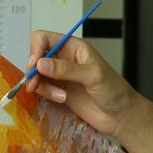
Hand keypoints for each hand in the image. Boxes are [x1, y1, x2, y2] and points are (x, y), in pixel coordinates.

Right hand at [24, 30, 138, 137]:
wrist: (119, 114)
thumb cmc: (113, 89)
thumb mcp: (93, 75)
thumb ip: (67, 69)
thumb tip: (41, 64)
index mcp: (74, 47)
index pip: (44, 38)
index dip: (35, 48)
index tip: (34, 64)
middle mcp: (64, 58)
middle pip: (36, 56)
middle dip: (33, 70)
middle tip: (35, 84)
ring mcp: (60, 75)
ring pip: (36, 74)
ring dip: (41, 85)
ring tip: (58, 96)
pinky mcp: (57, 90)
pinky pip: (41, 88)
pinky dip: (45, 94)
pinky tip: (61, 99)